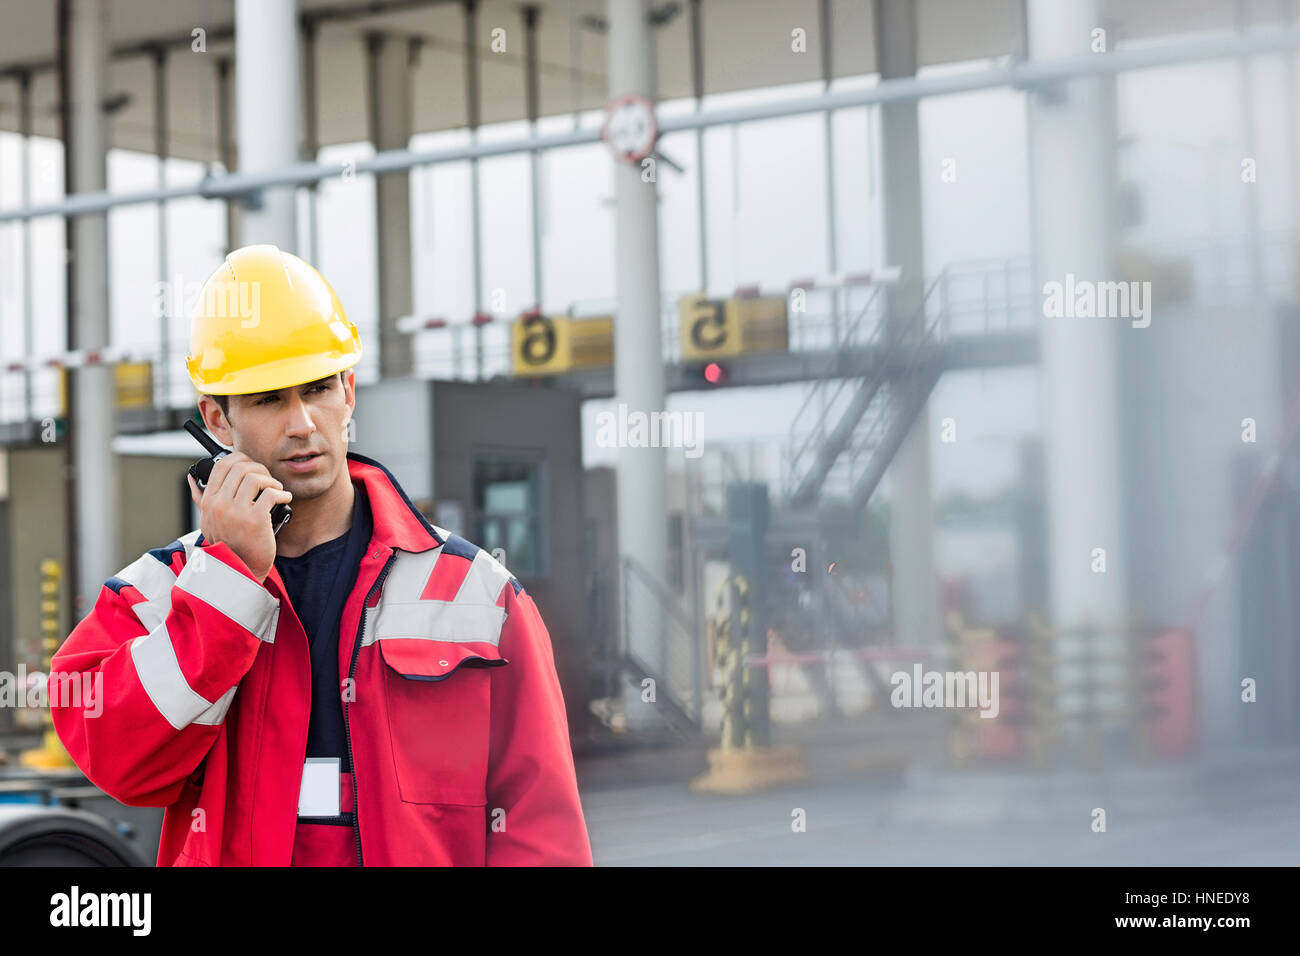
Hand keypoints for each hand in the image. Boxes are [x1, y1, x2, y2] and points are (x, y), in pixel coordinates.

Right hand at [187, 452, 291, 583]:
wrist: (240, 571)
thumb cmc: (229, 545)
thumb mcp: (209, 522)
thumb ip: (201, 499)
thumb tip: (191, 477)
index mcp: (209, 502)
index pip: (221, 465)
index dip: (241, 459)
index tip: (252, 467)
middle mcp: (219, 505)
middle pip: (241, 467)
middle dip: (259, 469)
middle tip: (268, 480)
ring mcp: (236, 513)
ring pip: (255, 477)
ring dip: (271, 480)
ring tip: (276, 489)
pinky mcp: (254, 521)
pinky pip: (271, 494)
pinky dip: (282, 493)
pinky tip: (284, 499)